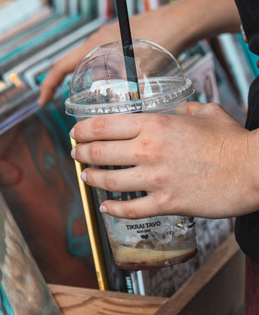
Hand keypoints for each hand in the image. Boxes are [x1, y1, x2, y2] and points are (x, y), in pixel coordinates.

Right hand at [37, 0, 240, 104]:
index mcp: (94, 45)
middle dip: (67, 85)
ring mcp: (109, 39)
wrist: (184, 20)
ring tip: (96, 99)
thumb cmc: (163, 40)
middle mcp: (97, 40)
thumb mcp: (143, 72)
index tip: (43, 103)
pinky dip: (104, 75)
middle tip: (71, 105)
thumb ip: (131, 94)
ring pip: (90, 64)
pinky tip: (118, 86)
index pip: (60, 67)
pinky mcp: (122, 40)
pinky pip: (104, 60)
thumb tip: (124, 118)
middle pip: (72, 65)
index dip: (48, 86)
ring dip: (89, 80)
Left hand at [71, 102, 258, 219]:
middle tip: (76, 154)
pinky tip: (106, 208)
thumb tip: (178, 108)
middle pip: (99, 152)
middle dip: (82, 153)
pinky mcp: (167, 203)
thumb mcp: (205, 113)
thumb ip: (184, 109)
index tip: (76, 132)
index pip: (103, 126)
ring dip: (92, 179)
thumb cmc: (232, 141)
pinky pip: (131, 209)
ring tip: (85, 176)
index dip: (82, 130)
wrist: (255, 169)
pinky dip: (114, 209)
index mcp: (154, 125)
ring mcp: (155, 179)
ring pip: (109, 181)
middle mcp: (148, 150)